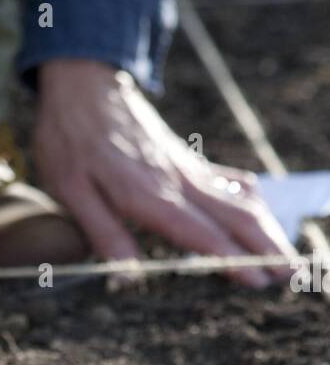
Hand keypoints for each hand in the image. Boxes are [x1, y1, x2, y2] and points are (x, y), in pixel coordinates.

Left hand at [34, 60, 296, 287]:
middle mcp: (178, 182)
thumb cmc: (70, 140)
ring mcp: (188, 169)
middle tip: (292, 275)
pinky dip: (252, 202)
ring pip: (240, 201)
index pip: (202, 233)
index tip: (260, 280)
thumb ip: (104, 234)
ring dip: (267, 228)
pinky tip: (261, 213)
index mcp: (150, 195)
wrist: (84, 84)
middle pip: (235, 218)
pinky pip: (230, 182)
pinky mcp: (188, 160)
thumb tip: (126, 278)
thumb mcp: (72, 191)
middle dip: (266, 248)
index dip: (233, 259)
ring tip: (287, 254)